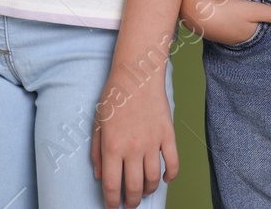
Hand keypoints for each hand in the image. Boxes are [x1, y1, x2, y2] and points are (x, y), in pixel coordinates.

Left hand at [90, 75, 176, 208]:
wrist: (137, 75)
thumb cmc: (114, 96)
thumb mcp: (97, 123)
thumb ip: (96, 152)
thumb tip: (100, 176)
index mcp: (112, 146)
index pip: (112, 185)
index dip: (112, 201)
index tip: (112, 207)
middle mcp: (133, 148)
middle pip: (134, 187)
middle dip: (131, 202)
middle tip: (129, 204)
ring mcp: (152, 143)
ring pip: (153, 179)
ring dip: (149, 191)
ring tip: (144, 192)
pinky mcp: (168, 135)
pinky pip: (173, 163)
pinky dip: (171, 176)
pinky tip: (165, 180)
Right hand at [180, 0, 270, 45]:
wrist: (197, 10)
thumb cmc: (228, 11)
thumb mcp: (254, 10)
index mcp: (249, 38)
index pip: (264, 35)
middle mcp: (237, 41)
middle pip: (252, 35)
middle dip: (259, 30)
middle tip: (267, 26)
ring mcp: (225, 36)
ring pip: (240, 32)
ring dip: (245, 26)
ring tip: (251, 20)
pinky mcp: (215, 29)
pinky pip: (229, 28)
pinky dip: (233, 24)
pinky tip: (233, 18)